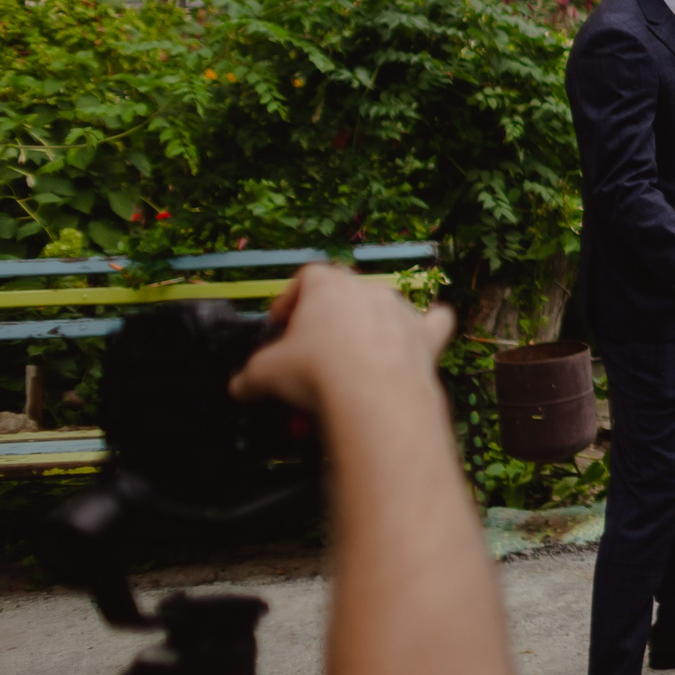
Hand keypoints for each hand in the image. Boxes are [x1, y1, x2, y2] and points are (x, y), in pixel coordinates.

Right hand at [232, 265, 455, 415]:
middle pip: (345, 294)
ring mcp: (402, 310)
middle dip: (326, 319)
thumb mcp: (264, 373)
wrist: (374, 395)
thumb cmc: (316, 373)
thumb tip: (239, 387)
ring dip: (368, 327)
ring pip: (384, 307)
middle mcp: (368, 289)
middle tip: (310, 349)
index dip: (290, 300)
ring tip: (349, 361)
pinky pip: (435, 322)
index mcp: (327, 285)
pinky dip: (428, 329)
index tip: (279, 325)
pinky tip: (423, 334)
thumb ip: (249, 376)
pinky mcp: (427, 336)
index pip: (305, 278)